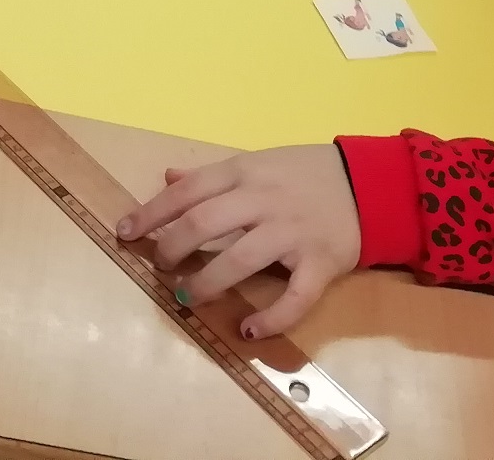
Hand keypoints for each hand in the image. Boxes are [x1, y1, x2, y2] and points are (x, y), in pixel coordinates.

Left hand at [117, 147, 360, 338]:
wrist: (369, 183)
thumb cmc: (303, 173)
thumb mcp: (255, 162)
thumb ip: (211, 175)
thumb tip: (167, 178)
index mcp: (243, 173)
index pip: (186, 192)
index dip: (151, 213)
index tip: (125, 233)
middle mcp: (263, 200)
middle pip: (205, 223)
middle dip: (173, 247)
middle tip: (160, 268)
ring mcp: (293, 232)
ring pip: (241, 259)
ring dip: (208, 282)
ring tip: (187, 297)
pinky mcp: (322, 262)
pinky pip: (296, 296)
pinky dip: (272, 317)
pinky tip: (248, 331)